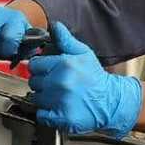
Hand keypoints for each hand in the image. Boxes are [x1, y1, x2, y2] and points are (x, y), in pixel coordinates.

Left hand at [28, 22, 142, 137]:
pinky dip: (46, 114)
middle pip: (33, 82)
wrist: (111, 101)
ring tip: (58, 96)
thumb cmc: (95, 77)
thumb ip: (66, 40)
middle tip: (55, 84)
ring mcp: (61, 101)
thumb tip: (55, 26)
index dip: (41, 68)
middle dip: (42, 83)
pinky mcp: (62, 118)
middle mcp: (60, 82)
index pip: (35, 65)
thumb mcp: (83, 54)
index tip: (48, 71)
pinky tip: (57, 109)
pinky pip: (41, 115)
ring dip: (44, 98)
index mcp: (64, 64)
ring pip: (36, 98)